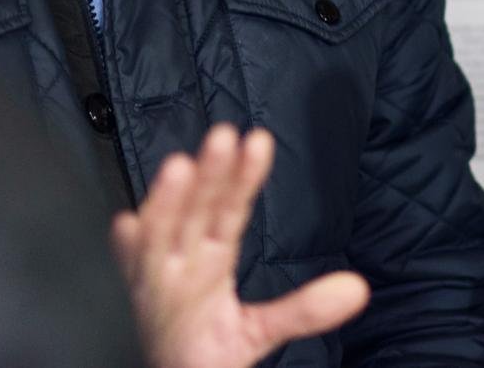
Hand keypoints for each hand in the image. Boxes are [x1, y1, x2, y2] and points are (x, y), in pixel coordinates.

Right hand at [111, 124, 369, 367]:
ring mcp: (157, 278)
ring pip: (164, 233)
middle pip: (199, 211)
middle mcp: (183, 259)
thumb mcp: (260, 330)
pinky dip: (125, 250)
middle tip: (223, 137)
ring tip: (179, 168)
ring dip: (169, 201)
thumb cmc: (206, 350)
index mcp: (212, 258)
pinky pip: (130, 276)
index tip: (260, 142)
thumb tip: (358, 289)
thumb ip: (305, 309)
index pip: (232, 209)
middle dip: (210, 176)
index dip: (244, 178)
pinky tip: (126, 225)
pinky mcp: (138, 304)